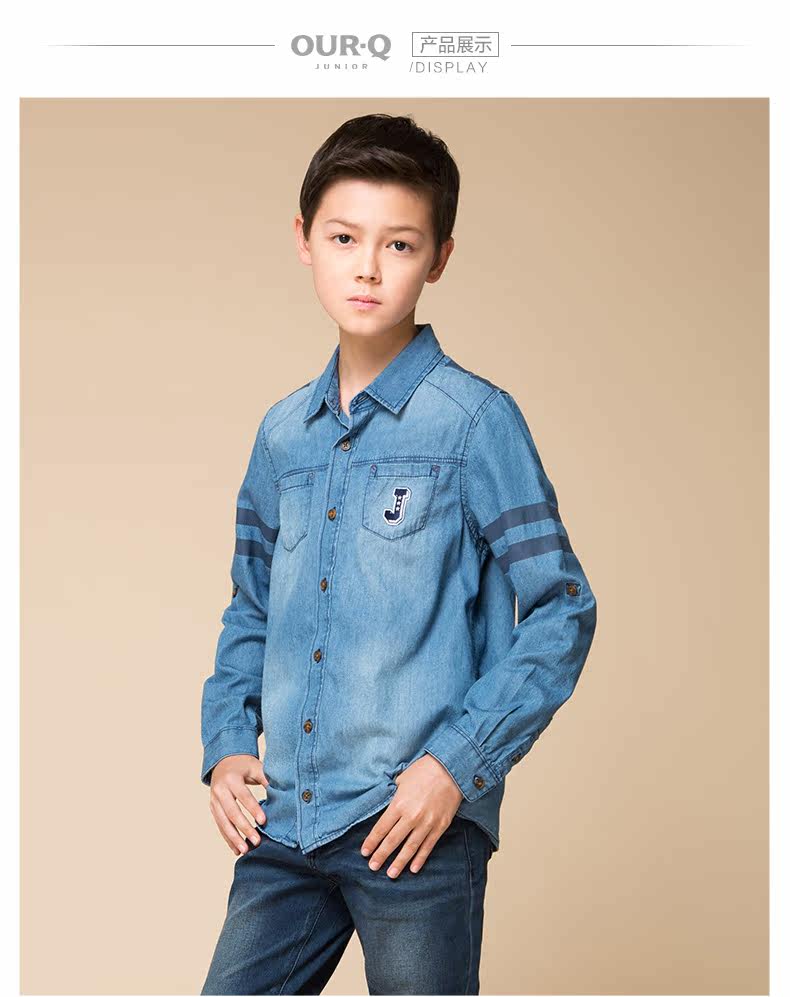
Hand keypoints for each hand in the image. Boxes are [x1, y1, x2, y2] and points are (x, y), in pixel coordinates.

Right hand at [208, 754, 268, 855]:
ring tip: (245, 850)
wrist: (223, 761)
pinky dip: (227, 838)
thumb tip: (281, 794)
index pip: (243, 796)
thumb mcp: (256, 767)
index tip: (263, 821)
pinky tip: (236, 849)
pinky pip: (219, 825)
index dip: (253, 809)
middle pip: (231, 812)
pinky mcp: (213, 808)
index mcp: (232, 778)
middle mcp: (220, 789)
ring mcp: (214, 800)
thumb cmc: (244, 765)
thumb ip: (266, 779)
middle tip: (256, 841)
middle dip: (244, 828)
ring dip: (233, 838)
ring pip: (223, 822)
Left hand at [360, 754, 463, 877]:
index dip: (372, 842)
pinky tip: (413, 868)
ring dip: (399, 862)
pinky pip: (428, 846)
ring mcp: (427, 823)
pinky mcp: (440, 826)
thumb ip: (393, 795)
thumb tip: (387, 805)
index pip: (381, 828)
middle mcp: (411, 816)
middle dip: (381, 855)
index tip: (365, 852)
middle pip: (392, 841)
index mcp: (399, 804)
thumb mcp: (402, 779)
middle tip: (372, 867)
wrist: (451, 769)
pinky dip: (420, 858)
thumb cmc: (423, 770)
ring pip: (410, 848)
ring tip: (391, 874)